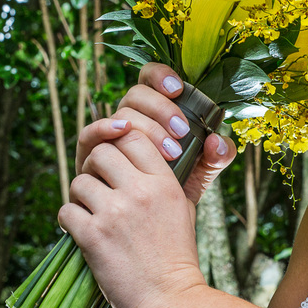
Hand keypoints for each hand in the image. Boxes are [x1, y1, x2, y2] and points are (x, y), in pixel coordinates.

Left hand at [60, 120, 204, 307]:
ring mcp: (115, 213)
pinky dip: (70, 221)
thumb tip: (140, 152)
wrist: (170, 300)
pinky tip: (81, 231)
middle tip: (98, 188)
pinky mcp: (94, 236)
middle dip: (94, 168)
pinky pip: (66, 210)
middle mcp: (140, 191)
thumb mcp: (183, 207)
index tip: (116, 164)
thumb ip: (164, 178)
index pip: (133, 137)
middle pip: (101, 152)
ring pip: (80, 181)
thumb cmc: (176, 255)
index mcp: (164, 182)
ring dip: (80, 195)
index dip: (119, 145)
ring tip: (90, 213)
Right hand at [75, 63, 237, 203]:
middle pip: (136, 95)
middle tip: (182, 132)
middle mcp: (130, 120)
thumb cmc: (172, 196)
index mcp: (153, 115)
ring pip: (120, 113)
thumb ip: (215, 158)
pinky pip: (90, 134)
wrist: (148, 232)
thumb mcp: (200, 176)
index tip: (179, 89)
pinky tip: (122, 134)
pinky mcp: (89, 156)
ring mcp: (108, 137)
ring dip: (145, 126)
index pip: (150, 80)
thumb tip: (217, 141)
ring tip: (169, 151)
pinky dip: (105, 128)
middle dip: (161, 109)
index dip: (161, 76)